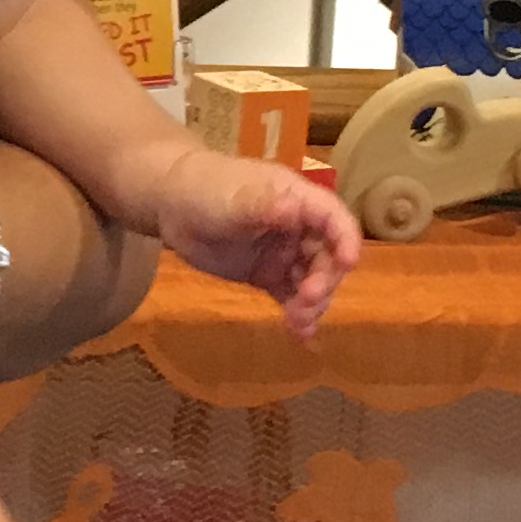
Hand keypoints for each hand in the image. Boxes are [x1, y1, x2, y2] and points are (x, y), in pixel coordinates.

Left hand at [159, 153, 362, 337]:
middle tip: (307, 300)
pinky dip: (298, 313)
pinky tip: (299, 332)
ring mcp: (285, 253)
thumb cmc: (206, 189)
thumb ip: (264, 205)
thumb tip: (293, 208)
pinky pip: (291, 296)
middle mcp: (299, 227)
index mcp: (297, 199)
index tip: (349, 264)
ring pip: (313, 280)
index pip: (333, 217)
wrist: (172, 205)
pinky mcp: (269, 275)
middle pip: (327, 255)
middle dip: (324, 279)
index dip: (346, 238)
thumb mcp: (235, 197)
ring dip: (313, 301)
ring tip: (299, 321)